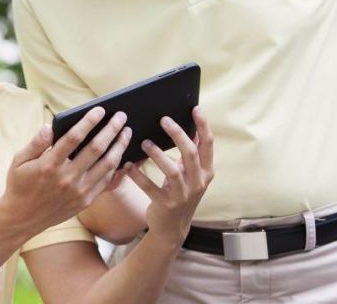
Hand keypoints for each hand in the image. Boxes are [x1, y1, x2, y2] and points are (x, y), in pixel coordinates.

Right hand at [1, 107, 131, 235]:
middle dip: (111, 129)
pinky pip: (106, 181)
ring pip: (107, 165)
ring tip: (126, 132)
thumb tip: (50, 126)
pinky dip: (116, 167)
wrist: (22, 218)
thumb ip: (36, 142)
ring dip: (119, 146)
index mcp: (49, 165)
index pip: (73, 137)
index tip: (100, 110)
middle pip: (96, 148)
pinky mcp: (86, 201)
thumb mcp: (19, 160)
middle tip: (121, 116)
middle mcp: (67, 178)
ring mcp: (79, 191)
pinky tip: (121, 155)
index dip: (88, 121)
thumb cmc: (20, 184)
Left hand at [124, 106, 213, 247]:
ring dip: (157, 155)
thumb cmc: (179, 192)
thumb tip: (191, 125)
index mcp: (206, 172)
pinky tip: (128, 165)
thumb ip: (191, 153)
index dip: (203, 126)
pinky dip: (139, 176)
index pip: (208, 145)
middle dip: (178, 135)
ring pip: (172, 171)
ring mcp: (183, 196)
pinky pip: (151, 188)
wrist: (172, 227)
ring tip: (144, 143)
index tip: (195, 108)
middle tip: (163, 120)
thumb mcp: (190, 174)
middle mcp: (198, 183)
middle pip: (191, 154)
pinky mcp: (166, 205)